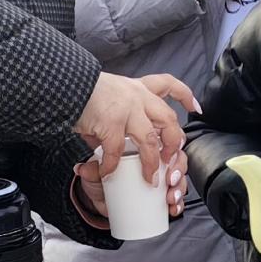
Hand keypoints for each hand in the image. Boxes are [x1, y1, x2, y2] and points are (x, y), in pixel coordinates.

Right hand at [74, 72, 197, 185]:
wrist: (65, 82)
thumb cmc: (83, 91)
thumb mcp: (108, 98)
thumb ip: (115, 121)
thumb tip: (111, 149)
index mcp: (138, 88)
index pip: (169, 84)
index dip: (185, 95)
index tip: (195, 108)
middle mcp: (137, 96)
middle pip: (169, 119)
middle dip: (174, 142)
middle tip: (171, 159)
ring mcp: (127, 109)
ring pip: (150, 140)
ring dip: (151, 163)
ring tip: (150, 179)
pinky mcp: (112, 121)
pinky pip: (116, 151)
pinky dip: (112, 166)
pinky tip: (107, 174)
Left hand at [74, 145, 187, 215]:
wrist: (100, 198)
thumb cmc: (101, 178)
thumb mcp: (95, 172)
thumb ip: (92, 169)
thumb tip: (85, 169)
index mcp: (139, 143)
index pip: (160, 139)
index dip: (165, 151)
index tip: (159, 166)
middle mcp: (154, 154)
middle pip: (177, 153)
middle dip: (178, 168)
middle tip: (170, 181)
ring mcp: (160, 171)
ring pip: (181, 172)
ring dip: (181, 185)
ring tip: (171, 197)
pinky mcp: (162, 189)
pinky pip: (178, 191)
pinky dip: (179, 201)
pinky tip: (174, 208)